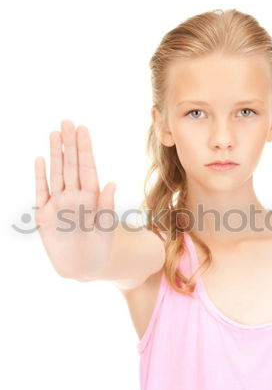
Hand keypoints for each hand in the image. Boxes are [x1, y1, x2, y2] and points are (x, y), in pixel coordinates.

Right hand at [34, 119, 116, 279]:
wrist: (84, 267)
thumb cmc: (100, 247)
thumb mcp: (105, 227)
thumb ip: (106, 206)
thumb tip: (112, 183)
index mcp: (91, 196)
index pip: (87, 167)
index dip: (84, 149)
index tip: (82, 129)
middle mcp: (74, 196)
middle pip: (70, 166)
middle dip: (69, 144)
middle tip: (66, 122)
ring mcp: (58, 203)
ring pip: (56, 174)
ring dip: (55, 155)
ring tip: (54, 134)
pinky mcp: (44, 215)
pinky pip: (41, 191)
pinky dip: (40, 176)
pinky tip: (40, 160)